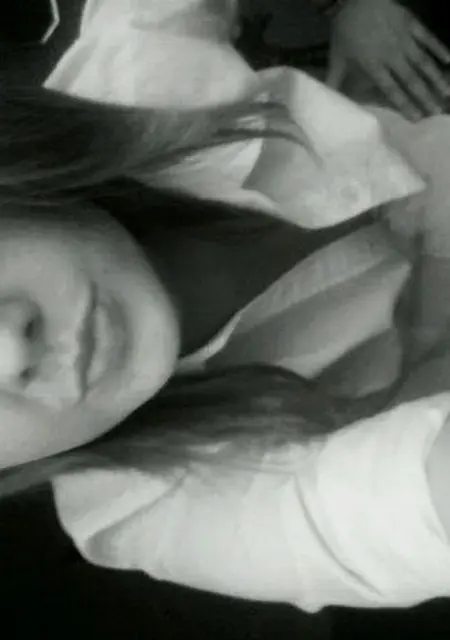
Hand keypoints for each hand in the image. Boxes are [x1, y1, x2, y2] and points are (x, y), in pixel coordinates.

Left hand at [327, 0, 449, 119]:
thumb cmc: (344, 30)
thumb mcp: (336, 58)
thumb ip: (333, 80)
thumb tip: (325, 100)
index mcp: (374, 65)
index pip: (392, 89)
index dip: (404, 104)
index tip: (416, 118)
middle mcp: (392, 54)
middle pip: (411, 80)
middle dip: (424, 97)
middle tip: (435, 112)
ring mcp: (404, 38)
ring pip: (423, 62)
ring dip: (435, 78)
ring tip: (446, 93)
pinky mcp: (411, 24)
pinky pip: (428, 38)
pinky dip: (439, 49)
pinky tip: (449, 61)